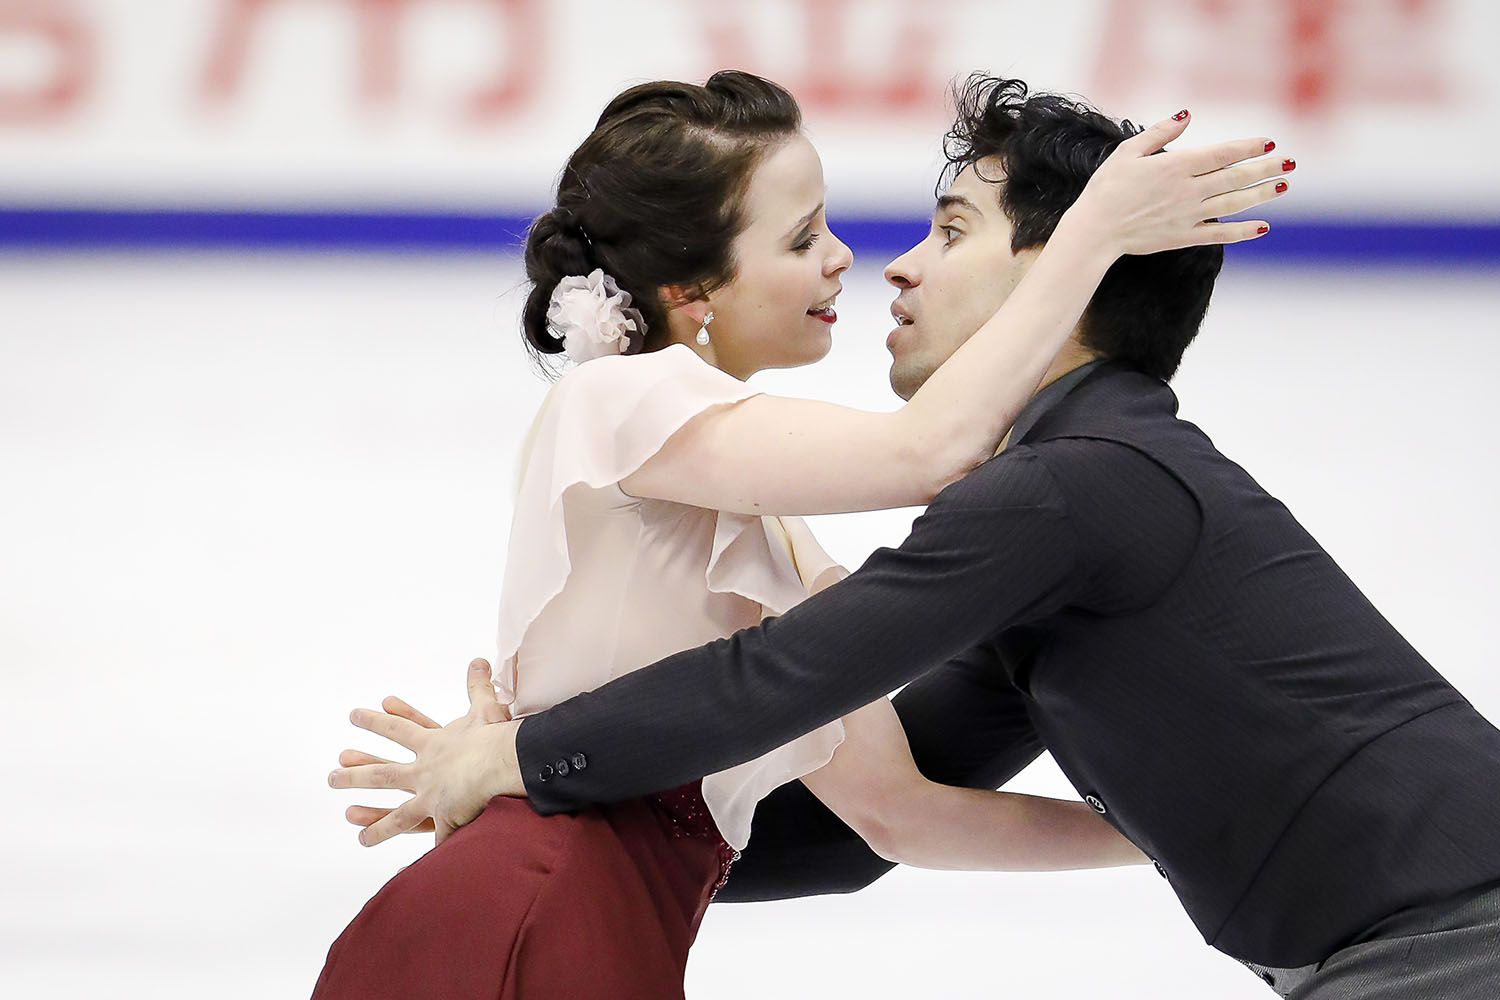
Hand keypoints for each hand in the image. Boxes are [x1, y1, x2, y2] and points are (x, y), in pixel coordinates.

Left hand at [328, 658, 526, 846]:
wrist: (507, 763)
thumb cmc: (497, 736)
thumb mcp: (486, 708)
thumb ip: (479, 686)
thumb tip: (479, 661)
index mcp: (435, 745)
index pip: (400, 729)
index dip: (377, 721)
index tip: (355, 715)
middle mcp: (426, 772)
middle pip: (385, 773)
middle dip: (358, 772)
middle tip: (332, 773)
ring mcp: (432, 798)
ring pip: (396, 814)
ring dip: (373, 819)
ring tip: (348, 819)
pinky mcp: (447, 820)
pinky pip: (433, 840)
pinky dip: (424, 855)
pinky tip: (407, 872)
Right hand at [1064, 110, 1292, 255]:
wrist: (1095, 230)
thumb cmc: (1107, 188)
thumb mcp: (1128, 152)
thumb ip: (1160, 133)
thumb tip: (1188, 115)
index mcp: (1176, 166)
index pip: (1222, 154)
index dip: (1247, 147)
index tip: (1268, 142)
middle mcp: (1188, 191)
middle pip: (1235, 178)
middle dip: (1265, 168)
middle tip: (1290, 163)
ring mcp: (1188, 216)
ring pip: (1234, 204)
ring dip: (1261, 195)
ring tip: (1282, 186)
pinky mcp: (1183, 236)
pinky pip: (1220, 235)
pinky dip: (1243, 232)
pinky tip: (1263, 227)